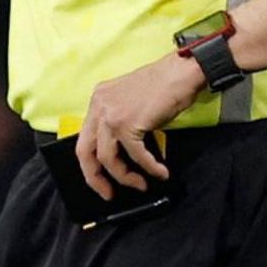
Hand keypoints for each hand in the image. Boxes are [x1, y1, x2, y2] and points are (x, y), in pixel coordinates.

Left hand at [76, 54, 200, 199]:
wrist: (181, 72)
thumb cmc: (163, 87)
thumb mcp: (130, 103)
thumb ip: (119, 123)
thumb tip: (120, 156)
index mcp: (98, 100)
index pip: (84, 138)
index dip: (89, 163)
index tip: (98, 179)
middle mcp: (99, 106)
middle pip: (85, 151)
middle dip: (95, 178)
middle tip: (108, 193)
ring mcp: (111, 114)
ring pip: (107, 158)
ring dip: (125, 177)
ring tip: (140, 184)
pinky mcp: (129, 123)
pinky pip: (136, 155)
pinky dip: (148, 167)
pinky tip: (159, 172)